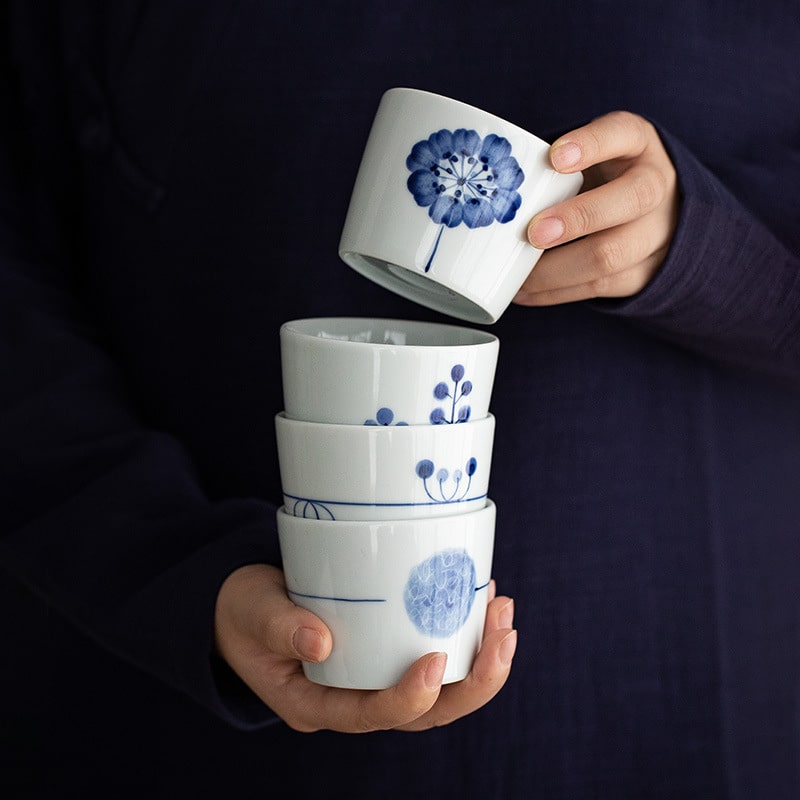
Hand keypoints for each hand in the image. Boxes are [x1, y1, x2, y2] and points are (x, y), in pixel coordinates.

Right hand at [214, 563, 516, 732]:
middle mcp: (355, 698)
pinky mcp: (388, 650)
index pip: (371, 715)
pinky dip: (465, 631)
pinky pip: (436, 652)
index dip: (409, 696)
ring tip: (503, 612)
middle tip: (502, 634)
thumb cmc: (244, 611)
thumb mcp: (251, 612)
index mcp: (317, 703)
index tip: (435, 658)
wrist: (246, 604)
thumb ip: (279, 627)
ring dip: (481, 656)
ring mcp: (376, 676)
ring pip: (442, 688)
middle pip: (426, 712)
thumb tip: (320, 643)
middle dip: (474, 681)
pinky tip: (483, 598)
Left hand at [513, 110, 678, 305]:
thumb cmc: (600, 177)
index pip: (622, 133)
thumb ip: (550, 165)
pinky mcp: (643, 273)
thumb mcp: (589, 154)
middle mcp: (655, 185)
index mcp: (638, 143)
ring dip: (558, 269)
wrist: (655, 215)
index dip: (591, 145)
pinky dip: (555, 292)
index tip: (554, 159)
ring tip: (518, 275)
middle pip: (631, 200)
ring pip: (613, 254)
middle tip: (533, 232)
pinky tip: (524, 292)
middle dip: (578, 218)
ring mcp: (656, 232)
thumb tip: (487, 188)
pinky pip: (600, 287)